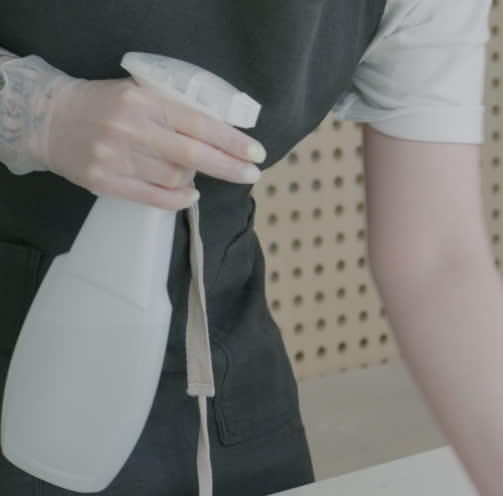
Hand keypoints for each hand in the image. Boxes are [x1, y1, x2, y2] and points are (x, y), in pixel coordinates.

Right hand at [0, 54, 264, 209]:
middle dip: (229, 167)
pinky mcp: (105, 182)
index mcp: (143, 102)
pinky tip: (188, 193)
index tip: (256, 153)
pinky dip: (179, 199)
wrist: (49, 119)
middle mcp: (130, 130)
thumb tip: (224, 134)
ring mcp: (116, 158)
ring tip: (190, 171)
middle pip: (192, 156)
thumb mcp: (140, 93)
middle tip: (251, 174)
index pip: (198, 124)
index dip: (231, 141)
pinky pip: (155, 198)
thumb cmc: (105, 105)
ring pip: (175, 179)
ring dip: (193, 179)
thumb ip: (175, 109)